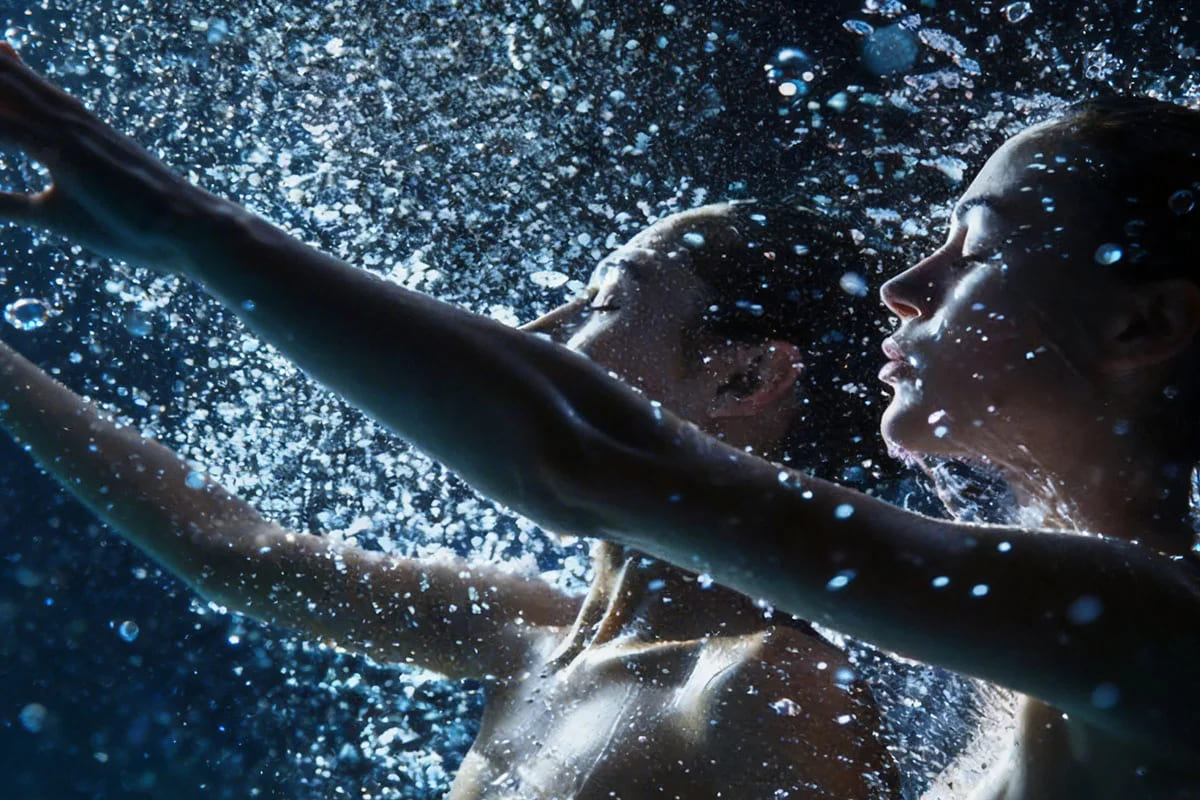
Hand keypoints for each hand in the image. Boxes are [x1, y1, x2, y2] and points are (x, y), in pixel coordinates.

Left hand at [0, 43, 224, 272]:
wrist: (190, 228)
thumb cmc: (134, 225)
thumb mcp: (58, 215)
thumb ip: (10, 203)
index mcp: (69, 127)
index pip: (17, 82)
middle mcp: (63, 118)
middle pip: (3, 77)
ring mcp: (63, 132)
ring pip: (1, 91)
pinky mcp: (64, 153)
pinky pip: (4, 129)